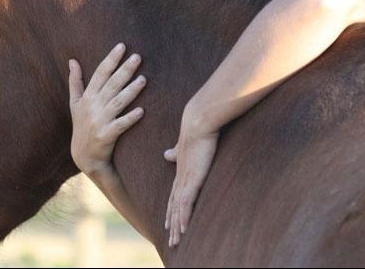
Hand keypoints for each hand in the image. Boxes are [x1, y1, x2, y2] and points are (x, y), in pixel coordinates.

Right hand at [68, 43, 146, 175]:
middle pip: (111, 85)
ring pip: (117, 102)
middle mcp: (92, 107)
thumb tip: (72, 60)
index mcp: (86, 97)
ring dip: (130, 91)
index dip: (111, 60)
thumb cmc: (81, 126)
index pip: (100, 74)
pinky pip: (120, 125)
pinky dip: (130, 118)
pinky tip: (142, 111)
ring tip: (144, 79)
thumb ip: (75, 81)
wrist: (84, 156)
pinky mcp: (106, 136)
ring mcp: (99, 121)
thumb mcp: (75, 104)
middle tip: (138, 57)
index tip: (122, 46)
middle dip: (124, 70)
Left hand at [164, 112, 219, 246]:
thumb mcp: (184, 146)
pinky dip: (184, 217)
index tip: (168, 223)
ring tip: (176, 242)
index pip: (174, 196)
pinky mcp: (192, 179)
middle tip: (172, 241)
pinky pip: (186, 203)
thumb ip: (176, 153)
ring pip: (178, 209)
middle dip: (172, 224)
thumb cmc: (196, 130)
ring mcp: (185, 180)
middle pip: (174, 207)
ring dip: (177, 226)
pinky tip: (183, 229)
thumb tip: (166, 153)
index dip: (171, 211)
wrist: (198, 121)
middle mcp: (180, 178)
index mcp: (181, 171)